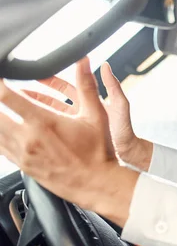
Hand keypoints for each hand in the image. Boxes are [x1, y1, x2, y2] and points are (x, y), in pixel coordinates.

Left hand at [0, 58, 137, 223]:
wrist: (96, 183)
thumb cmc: (98, 152)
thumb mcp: (96, 116)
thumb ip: (87, 86)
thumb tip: (84, 62)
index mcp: (44, 122)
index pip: (6, 96)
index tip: (1, 77)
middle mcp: (28, 138)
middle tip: (1, 93)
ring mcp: (22, 153)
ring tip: (4, 109)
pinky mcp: (22, 165)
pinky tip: (5, 128)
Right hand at [24, 62, 152, 170]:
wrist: (127, 153)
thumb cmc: (125, 130)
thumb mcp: (120, 105)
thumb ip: (112, 85)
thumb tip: (105, 65)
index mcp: (90, 100)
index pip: (67, 85)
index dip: (52, 79)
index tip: (38, 72)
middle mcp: (81, 111)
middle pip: (54, 98)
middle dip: (38, 92)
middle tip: (22, 88)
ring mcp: (75, 124)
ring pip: (51, 113)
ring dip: (37, 107)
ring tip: (21, 103)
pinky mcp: (73, 137)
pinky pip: (54, 128)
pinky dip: (43, 124)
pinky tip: (32, 123)